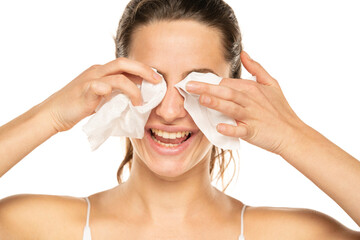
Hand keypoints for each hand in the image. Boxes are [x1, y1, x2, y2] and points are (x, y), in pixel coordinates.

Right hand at [41, 57, 162, 131]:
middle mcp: (97, 71)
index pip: (126, 65)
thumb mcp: (102, 98)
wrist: (54, 113)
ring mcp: (91, 79)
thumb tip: (135, 98)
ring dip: (134, 89)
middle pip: (125, 63)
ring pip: (118, 76)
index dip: (143, 69)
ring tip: (140, 103)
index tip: (157, 79)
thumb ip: (116, 94)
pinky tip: (122, 102)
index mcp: (102, 71)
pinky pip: (100, 86)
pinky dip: (111, 90)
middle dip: (145, 70)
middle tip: (158, 81)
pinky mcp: (84, 90)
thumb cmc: (79, 106)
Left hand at [186, 51, 305, 154]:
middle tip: (188, 86)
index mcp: (252, 88)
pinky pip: (241, 130)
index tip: (192, 82)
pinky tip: (219, 127)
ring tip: (202, 99)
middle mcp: (250, 100)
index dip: (210, 82)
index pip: (227, 83)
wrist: (293, 133)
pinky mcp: (254, 131)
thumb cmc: (280, 110)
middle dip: (207, 88)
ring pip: (232, 107)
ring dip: (217, 103)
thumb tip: (244, 53)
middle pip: (227, 91)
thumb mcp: (272, 84)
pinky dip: (231, 128)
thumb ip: (257, 68)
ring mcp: (252, 116)